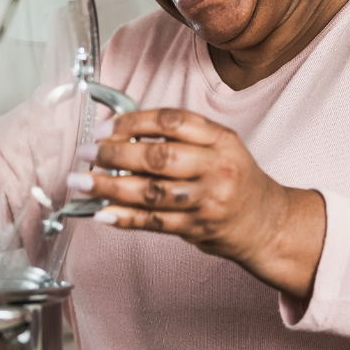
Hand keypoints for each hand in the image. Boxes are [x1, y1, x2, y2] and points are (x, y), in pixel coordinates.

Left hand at [71, 108, 325, 298]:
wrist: (268, 223)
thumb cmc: (236, 180)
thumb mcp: (220, 146)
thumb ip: (180, 137)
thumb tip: (121, 132)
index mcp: (221, 139)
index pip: (172, 121)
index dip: (134, 121)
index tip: (106, 127)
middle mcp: (217, 168)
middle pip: (159, 156)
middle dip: (115, 153)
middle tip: (86, 152)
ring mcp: (207, 201)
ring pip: (151, 192)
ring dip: (109, 186)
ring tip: (81, 182)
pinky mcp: (198, 228)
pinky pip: (153, 221)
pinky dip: (123, 216)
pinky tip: (101, 211)